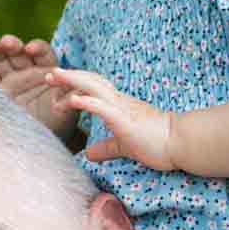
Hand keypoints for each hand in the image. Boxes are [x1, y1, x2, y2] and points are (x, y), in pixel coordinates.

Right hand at [0, 35, 74, 138]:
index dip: (37, 48)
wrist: (42, 142)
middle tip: (7, 42)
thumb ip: (71, 98)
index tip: (30, 49)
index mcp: (49, 71)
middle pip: (19, 52)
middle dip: (13, 44)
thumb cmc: (59, 126)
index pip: (43, 53)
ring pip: (1, 60)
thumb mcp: (69, 112)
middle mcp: (30, 72)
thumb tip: (74, 93)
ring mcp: (12, 80)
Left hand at [47, 68, 178, 170]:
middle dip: (68, 77)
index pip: (93, 89)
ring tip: (53, 77)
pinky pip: (103, 107)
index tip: (57, 88)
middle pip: (90, 81)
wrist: (182, 143)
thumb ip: (107, 147)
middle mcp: (119, 102)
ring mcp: (122, 109)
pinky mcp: (126, 120)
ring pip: (93, 88)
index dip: (75, 85)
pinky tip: (72, 99)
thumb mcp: (125, 146)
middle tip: (47, 75)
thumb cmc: (157, 143)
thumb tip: (89, 154)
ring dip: (72, 81)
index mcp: (119, 106)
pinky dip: (87, 101)